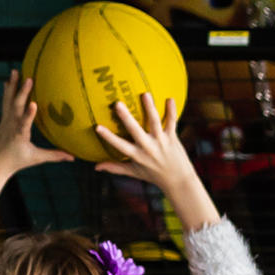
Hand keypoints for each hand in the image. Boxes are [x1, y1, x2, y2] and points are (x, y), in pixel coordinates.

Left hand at [0, 72, 72, 222]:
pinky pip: (6, 102)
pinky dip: (8, 91)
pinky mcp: (3, 119)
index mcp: (19, 135)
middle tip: (29, 78)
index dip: (29, 114)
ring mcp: (5, 121)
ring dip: (12, 85)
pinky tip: (8, 82)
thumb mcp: (36, 159)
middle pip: (16, 106)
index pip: (24, 124)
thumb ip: (54, 156)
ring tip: (15, 71)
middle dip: (22, 92)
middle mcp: (11, 125)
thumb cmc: (17, 161)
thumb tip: (73, 157)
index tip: (33, 103)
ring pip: (9, 100)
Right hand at [91, 93, 221, 229]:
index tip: (97, 127)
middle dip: (126, 118)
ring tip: (145, 94)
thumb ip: (115, 167)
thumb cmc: (154, 175)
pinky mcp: (173, 138)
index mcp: (137, 156)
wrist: (179, 180)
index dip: (108, 137)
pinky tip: (170, 99)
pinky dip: (172, 111)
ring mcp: (161, 142)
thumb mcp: (134, 172)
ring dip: (150, 108)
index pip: (120, 145)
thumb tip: (96, 167)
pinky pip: (172, 122)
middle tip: (118, 104)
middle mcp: (149, 148)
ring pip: (155, 122)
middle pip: (136, 130)